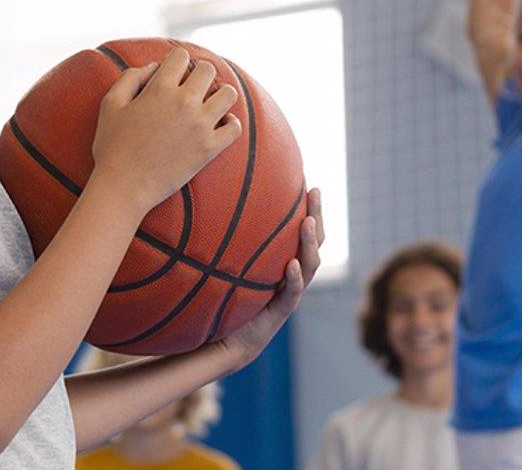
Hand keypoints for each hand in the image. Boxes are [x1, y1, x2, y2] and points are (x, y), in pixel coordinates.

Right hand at [90, 48, 242, 214]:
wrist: (124, 186)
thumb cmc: (112, 146)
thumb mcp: (110, 104)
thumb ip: (130, 77)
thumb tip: (154, 66)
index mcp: (159, 89)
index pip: (181, 56)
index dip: (176, 60)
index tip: (172, 72)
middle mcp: (184, 103)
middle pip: (208, 70)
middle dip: (199, 73)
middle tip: (191, 87)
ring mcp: (200, 126)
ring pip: (228, 94)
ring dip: (219, 94)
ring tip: (208, 103)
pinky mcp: (210, 148)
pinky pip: (235, 128)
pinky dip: (230, 123)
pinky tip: (219, 124)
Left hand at [216, 188, 323, 365]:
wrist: (227, 339)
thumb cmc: (224, 298)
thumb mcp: (227, 264)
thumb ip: (224, 241)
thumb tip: (204, 203)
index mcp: (283, 262)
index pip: (302, 232)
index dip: (309, 209)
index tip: (307, 182)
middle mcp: (291, 274)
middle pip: (314, 242)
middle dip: (317, 216)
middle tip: (314, 192)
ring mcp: (289, 292)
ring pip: (310, 264)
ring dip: (309, 242)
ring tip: (308, 222)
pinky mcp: (281, 310)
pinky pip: (292, 293)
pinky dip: (294, 278)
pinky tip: (292, 264)